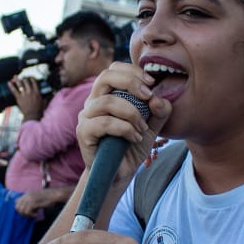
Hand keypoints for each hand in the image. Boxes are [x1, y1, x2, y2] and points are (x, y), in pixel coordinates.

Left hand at [7, 78, 43, 119]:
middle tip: (23, 78)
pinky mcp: (19, 98)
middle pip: (26, 81)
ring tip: (15, 76)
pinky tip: (8, 82)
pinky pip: (14, 90)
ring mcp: (24, 94)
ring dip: (17, 79)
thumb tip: (50, 95)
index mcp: (37, 92)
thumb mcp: (44, 102)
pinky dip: (11, 86)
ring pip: (20, 84)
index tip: (30, 77)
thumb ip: (46, 98)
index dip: (31, 78)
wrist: (32, 115)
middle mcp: (30, 91)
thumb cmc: (39, 110)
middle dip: (24, 78)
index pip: (34, 82)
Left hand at [14, 189, 54, 217]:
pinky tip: (36, 214)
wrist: (54, 194)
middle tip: (29, 215)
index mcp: (27, 193)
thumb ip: (30, 201)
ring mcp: (30, 198)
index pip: (16, 201)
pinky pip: (27, 211)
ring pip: (22, 210)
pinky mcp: (33, 202)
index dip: (20, 208)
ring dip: (27, 215)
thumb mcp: (36, 197)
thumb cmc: (48, 197)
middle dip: (22, 213)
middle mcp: (27, 195)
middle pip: (17, 206)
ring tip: (33, 215)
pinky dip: (31, 215)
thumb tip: (24, 210)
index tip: (26, 211)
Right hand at [77, 63, 170, 179]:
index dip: (133, 71)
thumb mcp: (152, 127)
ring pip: (107, 101)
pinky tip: (135, 138)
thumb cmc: (131, 147)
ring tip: (142, 128)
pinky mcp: (83, 133)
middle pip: (105, 76)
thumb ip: (159, 112)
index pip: (114, 69)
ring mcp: (86, 117)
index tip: (152, 83)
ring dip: (131, 113)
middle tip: (149, 96)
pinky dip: (124, 129)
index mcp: (107, 94)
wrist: (119, 174)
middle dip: (130, 82)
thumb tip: (158, 99)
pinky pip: (104, 123)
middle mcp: (93, 102)